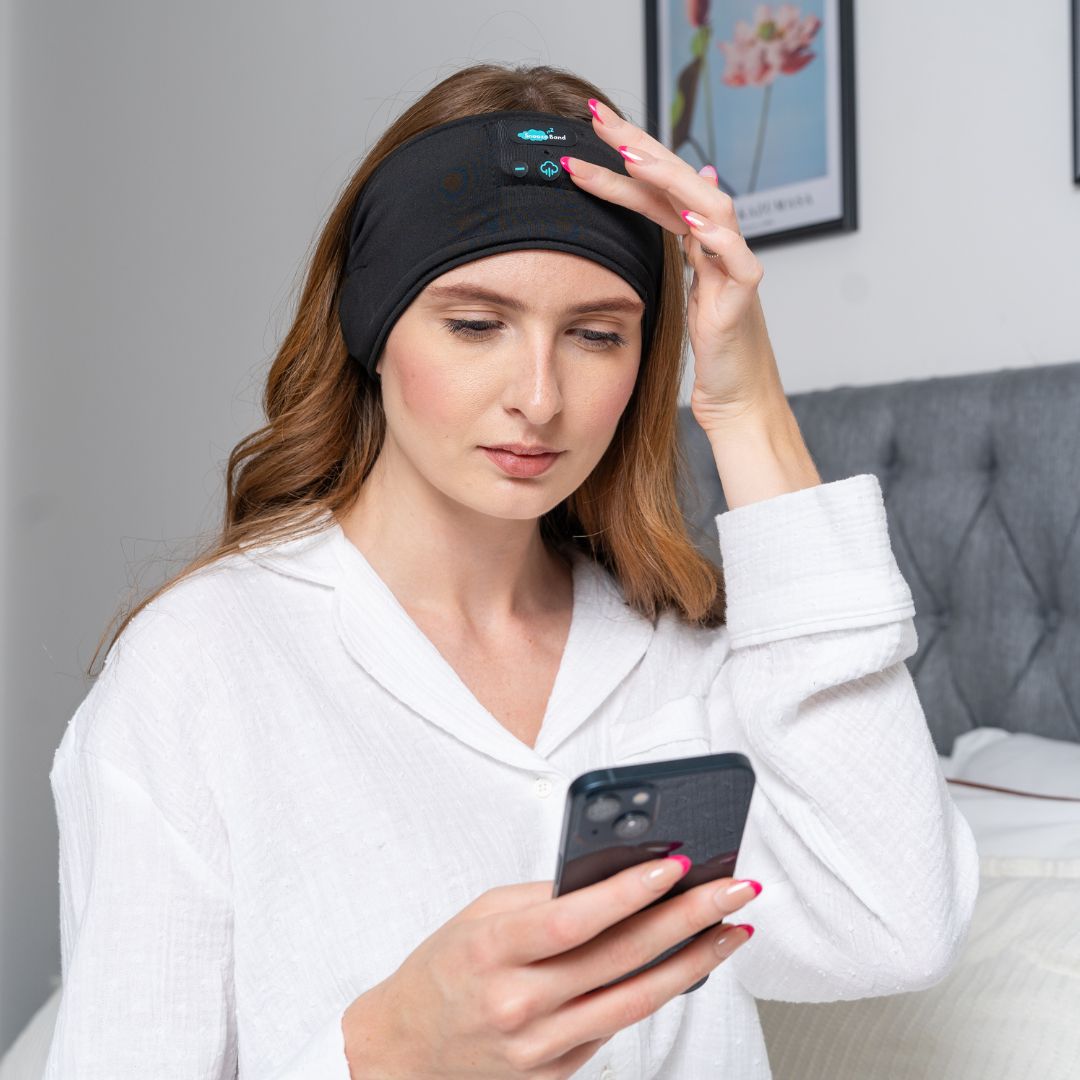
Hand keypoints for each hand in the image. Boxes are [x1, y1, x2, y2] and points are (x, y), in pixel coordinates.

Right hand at [342, 856, 758, 1078]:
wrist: (404, 1050)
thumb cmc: (443, 969)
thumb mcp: (479, 915)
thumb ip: (543, 898)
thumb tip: (614, 878)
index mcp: (491, 950)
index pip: (573, 920)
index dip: (628, 894)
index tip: (676, 866)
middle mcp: (517, 1003)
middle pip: (619, 960)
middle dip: (686, 919)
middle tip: (734, 891)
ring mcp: (538, 1048)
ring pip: (633, 1002)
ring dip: (693, 964)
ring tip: (732, 930)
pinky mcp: (555, 1075)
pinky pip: (615, 1028)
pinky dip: (655, 993)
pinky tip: (686, 966)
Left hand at [561, 97, 786, 433]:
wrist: (738, 400)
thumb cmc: (707, 352)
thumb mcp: (680, 294)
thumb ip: (675, 251)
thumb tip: (677, 200)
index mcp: (696, 241)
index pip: (657, 186)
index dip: (625, 153)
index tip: (585, 127)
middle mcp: (718, 244)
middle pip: (680, 180)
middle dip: (639, 145)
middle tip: (596, 117)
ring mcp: (735, 267)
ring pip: (712, 207)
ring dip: (671, 179)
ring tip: (633, 157)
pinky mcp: (744, 299)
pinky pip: (738, 260)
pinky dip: (719, 239)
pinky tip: (693, 223)